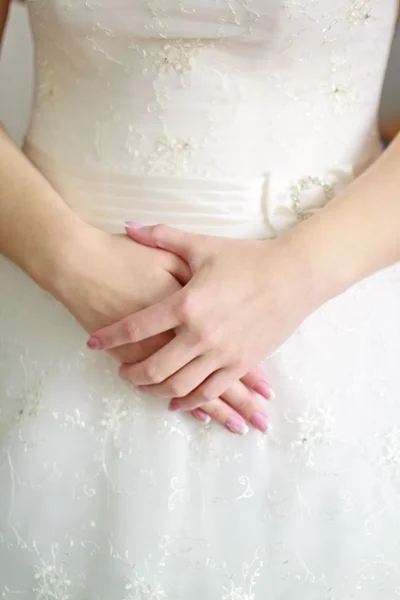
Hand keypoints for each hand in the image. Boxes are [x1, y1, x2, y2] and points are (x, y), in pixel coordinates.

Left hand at [60, 226, 271, 432]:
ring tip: (146, 386)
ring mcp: (222, 353)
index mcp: (186, 303)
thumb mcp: (203, 245)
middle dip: (131, 373)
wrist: (294, 275)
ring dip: (156, 390)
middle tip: (122, 370)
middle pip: (153, 367)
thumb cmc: (247, 258)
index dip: (110, 336)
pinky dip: (190, 402)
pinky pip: (210, 391)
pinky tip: (178, 402)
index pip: (136, 327)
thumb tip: (128, 226)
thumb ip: (162, 237)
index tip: (94, 342)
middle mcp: (200, 334)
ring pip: (179, 386)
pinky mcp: (242, 363)